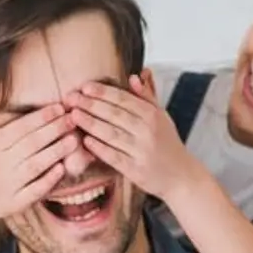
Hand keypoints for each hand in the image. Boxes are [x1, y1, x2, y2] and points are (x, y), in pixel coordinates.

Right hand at [0, 81, 77, 220]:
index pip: (19, 128)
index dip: (41, 117)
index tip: (60, 108)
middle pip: (31, 144)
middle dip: (54, 130)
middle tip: (74, 120)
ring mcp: (8, 184)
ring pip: (35, 165)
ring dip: (56, 152)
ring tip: (75, 140)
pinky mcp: (15, 202)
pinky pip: (34, 190)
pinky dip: (48, 180)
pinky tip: (62, 168)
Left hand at [66, 75, 203, 203]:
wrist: (181, 176)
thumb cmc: (168, 145)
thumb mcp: (163, 117)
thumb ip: (147, 96)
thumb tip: (135, 76)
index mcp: (153, 115)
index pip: (124, 99)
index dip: (103, 92)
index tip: (85, 87)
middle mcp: (147, 131)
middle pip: (114, 114)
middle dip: (90, 105)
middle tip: (71, 98)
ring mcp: (141, 151)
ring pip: (111, 134)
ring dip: (90, 123)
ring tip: (73, 115)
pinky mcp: (135, 170)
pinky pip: (113, 156)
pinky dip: (99, 148)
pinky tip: (85, 141)